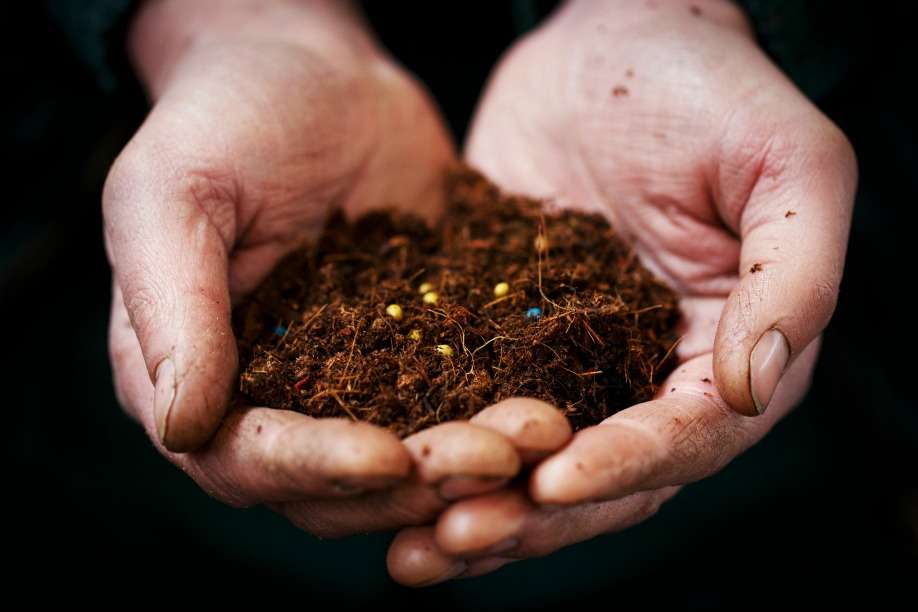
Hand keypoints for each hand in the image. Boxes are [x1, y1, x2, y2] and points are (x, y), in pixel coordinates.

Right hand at [104, 0, 563, 536]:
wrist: (316, 77)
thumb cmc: (225, 119)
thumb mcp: (173, 193)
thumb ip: (172, 310)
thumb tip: (181, 427)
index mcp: (197, 378)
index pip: (246, 460)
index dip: (315, 469)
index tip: (388, 456)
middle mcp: (274, 400)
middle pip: (338, 485)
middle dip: (416, 479)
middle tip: (495, 456)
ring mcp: (352, 384)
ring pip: (410, 459)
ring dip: (473, 461)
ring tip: (539, 432)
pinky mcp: (420, 354)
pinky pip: (460, 401)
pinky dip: (502, 412)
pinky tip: (555, 405)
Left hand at [388, 0, 855, 582]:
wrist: (613, 39)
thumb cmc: (710, 88)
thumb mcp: (786, 166)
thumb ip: (791, 281)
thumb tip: (750, 391)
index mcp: (732, 352)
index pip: (684, 438)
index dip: (624, 466)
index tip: (551, 478)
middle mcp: (656, 376)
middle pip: (604, 478)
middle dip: (534, 516)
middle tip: (458, 538)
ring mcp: (579, 363)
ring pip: (534, 463)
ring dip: (480, 510)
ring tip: (414, 548)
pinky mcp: (513, 337)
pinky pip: (475, 407)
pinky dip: (440, 450)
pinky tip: (386, 481)